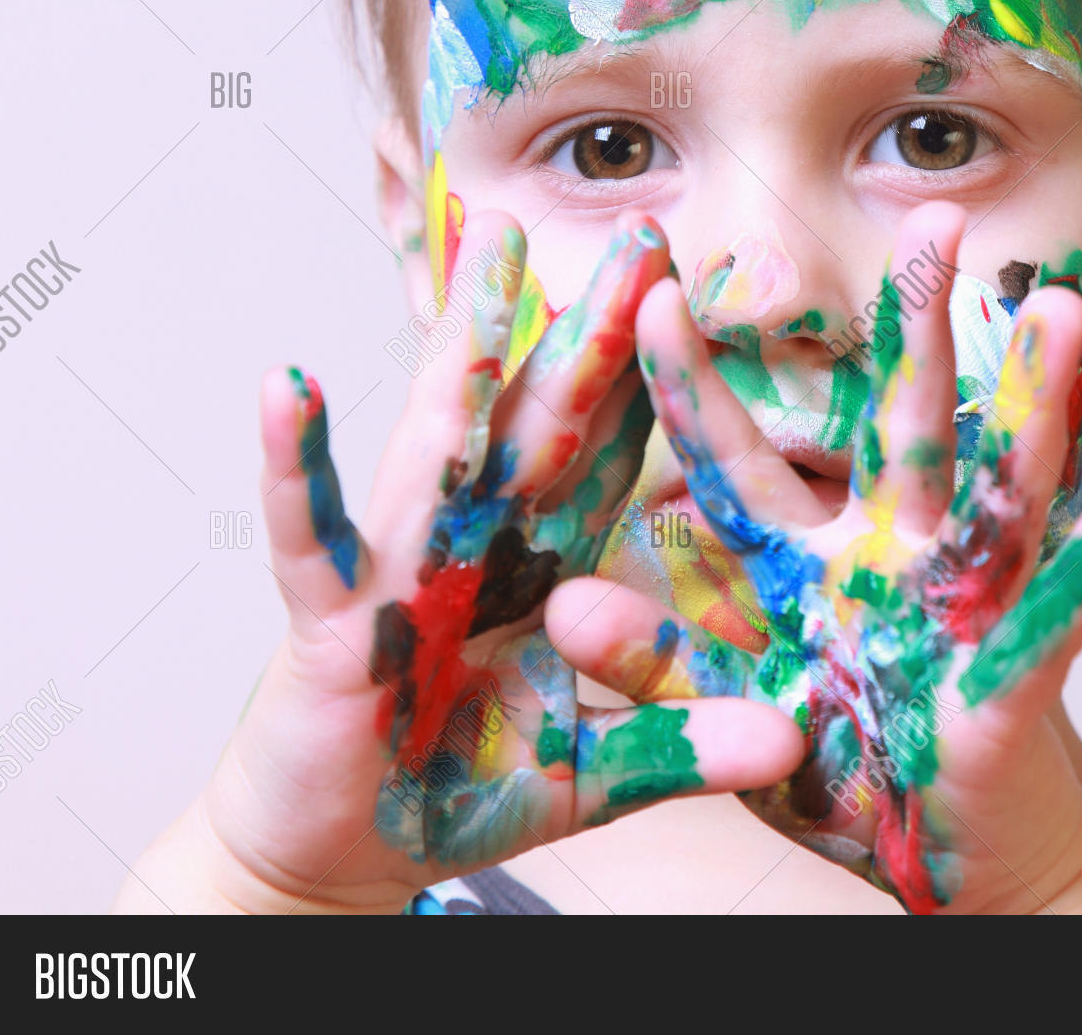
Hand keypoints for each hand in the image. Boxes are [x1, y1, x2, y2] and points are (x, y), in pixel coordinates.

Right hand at [121, 210, 801, 912]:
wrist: (343, 849)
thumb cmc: (457, 787)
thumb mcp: (588, 774)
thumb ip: (678, 746)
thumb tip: (792, 740)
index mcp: (544, 562)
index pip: (612, 452)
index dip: (658, 378)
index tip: (711, 299)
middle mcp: (481, 542)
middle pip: (545, 416)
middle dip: (595, 326)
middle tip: (645, 232)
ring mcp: (404, 567)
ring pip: (443, 436)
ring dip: (467, 340)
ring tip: (491, 245)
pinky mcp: (331, 617)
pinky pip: (317, 532)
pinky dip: (298, 464)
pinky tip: (289, 385)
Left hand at [549, 203, 1081, 913]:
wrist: (934, 846)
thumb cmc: (834, 761)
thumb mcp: (729, 708)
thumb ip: (655, 663)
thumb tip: (559, 604)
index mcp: (804, 558)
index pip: (742, 457)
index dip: (694, 383)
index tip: (647, 293)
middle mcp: (890, 556)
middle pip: (905, 426)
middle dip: (920, 328)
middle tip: (936, 217)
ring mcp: (958, 609)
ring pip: (996, 494)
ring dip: (1030, 409)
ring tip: (1063, 315)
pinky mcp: (1007, 688)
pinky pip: (1048, 628)